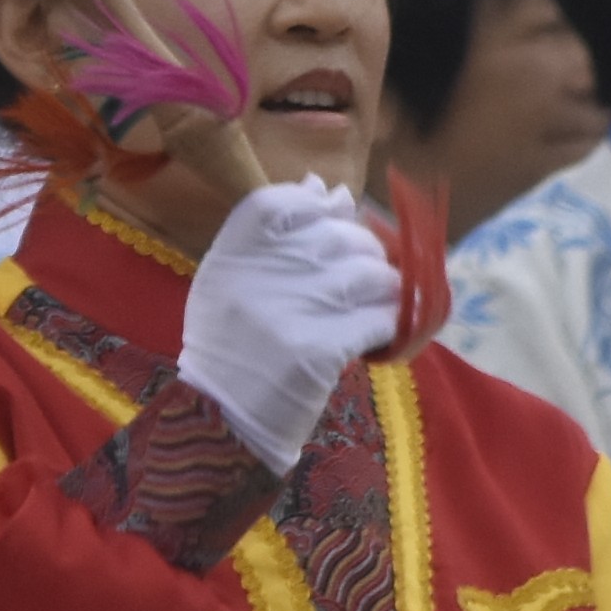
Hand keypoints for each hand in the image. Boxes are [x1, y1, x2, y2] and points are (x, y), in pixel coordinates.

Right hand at [173, 175, 404, 471]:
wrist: (222, 420)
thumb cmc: (233, 346)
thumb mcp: (233, 280)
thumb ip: (275, 234)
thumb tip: (328, 189)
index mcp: (233, 252)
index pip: (284, 201)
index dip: (316, 207)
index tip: (329, 222)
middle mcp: (262, 272)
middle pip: (343, 235)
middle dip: (363, 255)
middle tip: (354, 285)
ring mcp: (295, 309)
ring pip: (375, 275)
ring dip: (383, 293)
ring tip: (366, 313)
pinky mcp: (322, 350)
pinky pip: (383, 319)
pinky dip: (389, 327)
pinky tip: (374, 338)